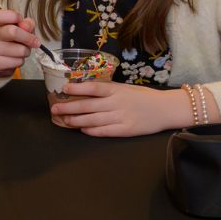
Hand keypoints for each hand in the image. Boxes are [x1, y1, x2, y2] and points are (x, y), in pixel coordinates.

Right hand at [0, 8, 37, 79]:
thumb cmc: (13, 41)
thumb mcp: (21, 30)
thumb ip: (27, 24)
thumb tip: (27, 26)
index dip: (13, 16)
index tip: (20, 20)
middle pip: (13, 32)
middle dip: (28, 38)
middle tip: (36, 41)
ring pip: (20, 50)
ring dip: (26, 51)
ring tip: (22, 50)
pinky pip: (18, 62)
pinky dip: (21, 61)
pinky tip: (15, 59)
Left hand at [50, 82, 184, 136]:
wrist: (165, 109)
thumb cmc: (144, 97)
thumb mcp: (126, 88)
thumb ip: (109, 90)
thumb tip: (87, 90)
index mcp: (117, 90)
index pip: (93, 88)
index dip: (78, 89)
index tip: (64, 89)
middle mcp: (116, 103)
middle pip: (88, 105)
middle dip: (69, 107)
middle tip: (55, 109)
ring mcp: (120, 117)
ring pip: (93, 120)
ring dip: (76, 120)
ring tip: (64, 120)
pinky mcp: (125, 130)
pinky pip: (104, 131)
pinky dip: (91, 131)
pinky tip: (82, 129)